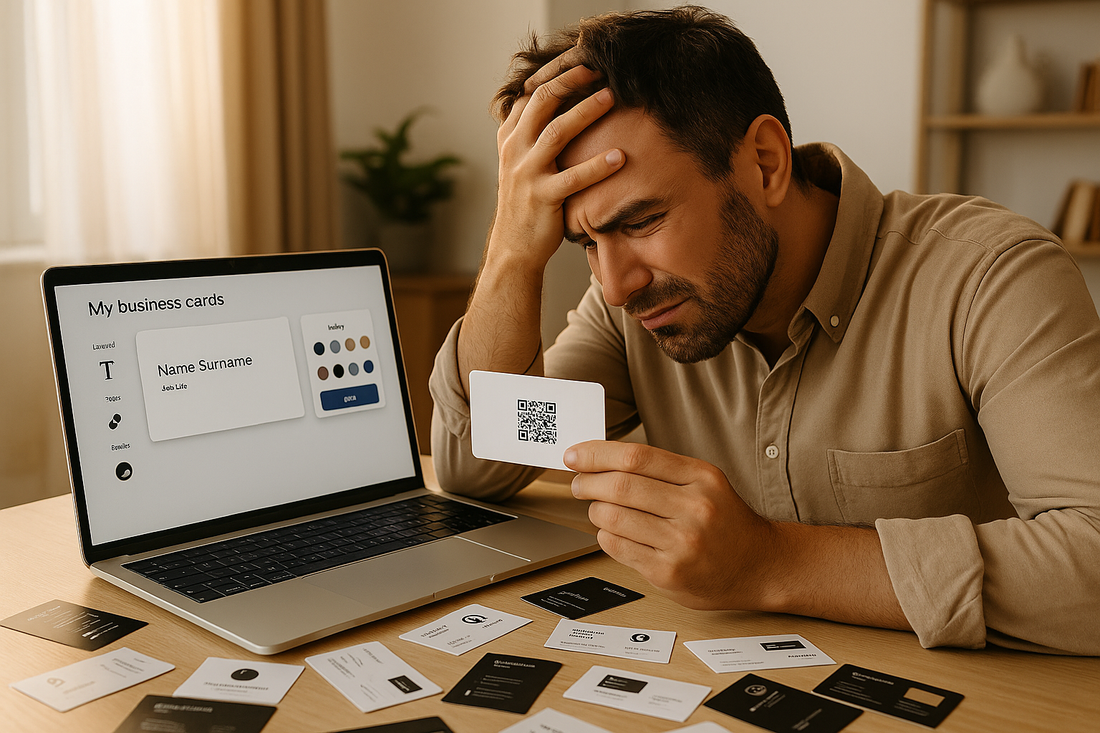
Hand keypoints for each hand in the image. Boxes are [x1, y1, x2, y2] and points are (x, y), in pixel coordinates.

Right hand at [489, 49, 624, 271]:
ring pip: (556, 132)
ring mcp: (526, 173)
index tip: (583, 61)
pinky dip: (597, 166)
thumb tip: (556, 102)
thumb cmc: (526, 202)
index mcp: (509, 137)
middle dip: (570, 81)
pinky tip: (620, 157)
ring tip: (613, 97)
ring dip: (586, 112)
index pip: (529, 93)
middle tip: (599, 68)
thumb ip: (532, 133)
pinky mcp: (542, 198)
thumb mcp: (521, 162)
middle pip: (540, 101)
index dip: (556, 74)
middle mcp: (514, 150)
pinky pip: (573, 178)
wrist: (513, 247)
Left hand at [564, 440, 780, 610]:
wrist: (759, 565)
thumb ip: (661, 471)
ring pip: (613, 518)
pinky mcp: (668, 573)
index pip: (637, 457)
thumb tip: (601, 459)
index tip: (575, 454)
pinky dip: (606, 536)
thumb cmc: (725, 521)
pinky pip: (618, 547)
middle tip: (578, 483)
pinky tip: (614, 532)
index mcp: (701, 477)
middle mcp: (694, 508)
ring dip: (595, 511)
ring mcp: (681, 543)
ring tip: (598, 509)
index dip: (597, 453)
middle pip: (621, 486)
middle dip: (587, 482)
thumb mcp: (705, 483)